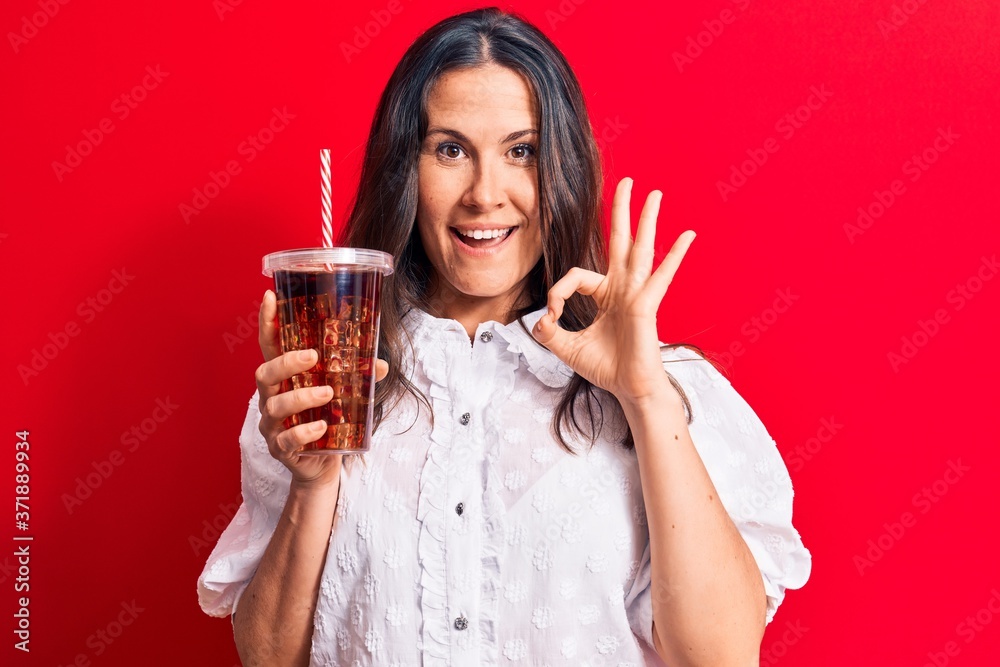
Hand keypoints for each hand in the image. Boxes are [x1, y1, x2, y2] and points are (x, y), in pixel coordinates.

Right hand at [255, 289, 388, 486]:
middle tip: (313, 357)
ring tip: (328, 394)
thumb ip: (359, 377)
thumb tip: (379, 364)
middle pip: (264, 373)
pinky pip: (286, 440)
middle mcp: (271, 397)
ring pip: (274, 406)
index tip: (271, 296)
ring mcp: (272, 424)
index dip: (267, 322)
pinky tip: (321, 428)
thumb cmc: (328, 420)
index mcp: (284, 378)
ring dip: (301, 397)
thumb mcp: (344, 395)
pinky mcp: (280, 449)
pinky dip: (303, 432)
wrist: (322, 465)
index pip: (269, 346)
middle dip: (285, 363)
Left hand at [532, 177, 695, 406]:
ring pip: (642, 249)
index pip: (576, 276)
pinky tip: (687, 236)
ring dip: (648, 219)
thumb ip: (549, 331)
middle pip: (622, 241)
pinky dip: (675, 256)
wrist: (628, 389)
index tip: (550, 315)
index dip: (558, 292)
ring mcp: (637, 294)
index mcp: (606, 295)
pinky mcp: (647, 305)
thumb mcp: (565, 347)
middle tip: (627, 181)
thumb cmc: (606, 368)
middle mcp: (623, 289)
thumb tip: (538, 319)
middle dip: (622, 210)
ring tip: (655, 193)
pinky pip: (661, 276)